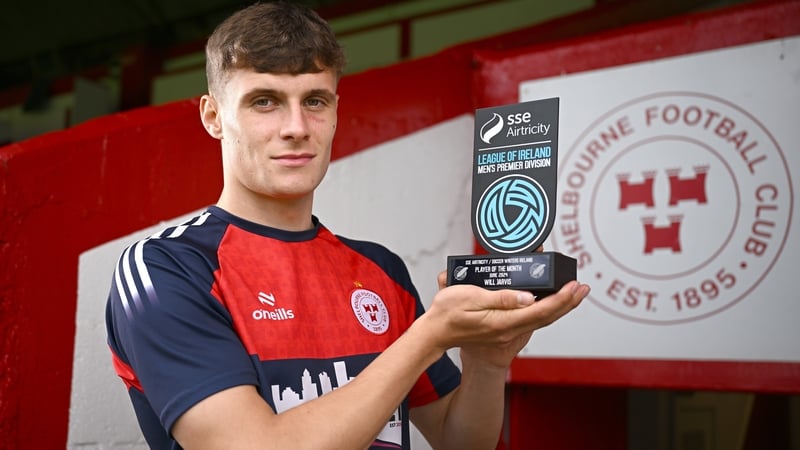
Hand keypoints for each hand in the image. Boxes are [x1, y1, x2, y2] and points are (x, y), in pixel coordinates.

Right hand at [419, 272, 588, 366]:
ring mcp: (507, 331)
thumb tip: (526, 297)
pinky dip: (546, 309)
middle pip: (546, 316)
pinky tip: (549, 301)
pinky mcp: (504, 329)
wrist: (436, 335)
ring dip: (560, 306)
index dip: (561, 299)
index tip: (574, 286)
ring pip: (541, 319)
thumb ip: (499, 298)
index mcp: (502, 322)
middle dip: (568, 301)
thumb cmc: (446, 315)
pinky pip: (531, 319)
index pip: (540, 310)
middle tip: (582, 287)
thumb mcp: (468, 299)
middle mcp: (508, 329)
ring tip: (573, 292)